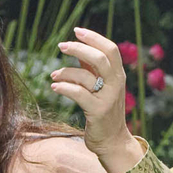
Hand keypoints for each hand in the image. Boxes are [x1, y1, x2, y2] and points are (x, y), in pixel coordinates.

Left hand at [52, 25, 138, 168]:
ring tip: (54, 75)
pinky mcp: (98, 112)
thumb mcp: (102, 87)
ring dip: (66, 72)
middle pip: (100, 58)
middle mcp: (116, 84)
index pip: (110, 49)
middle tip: (62, 46)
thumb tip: (78, 48)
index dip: (94, 37)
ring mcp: (108, 98)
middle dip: (79, 48)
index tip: (76, 31)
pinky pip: (78, 94)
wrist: (113, 141)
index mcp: (118, 75)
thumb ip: (92, 68)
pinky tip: (55, 87)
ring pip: (86, 76)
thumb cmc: (104, 112)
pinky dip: (64, 88)